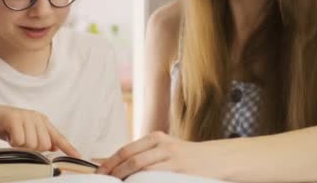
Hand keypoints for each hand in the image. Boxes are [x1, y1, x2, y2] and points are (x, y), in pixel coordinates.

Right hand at [0, 105, 80, 157]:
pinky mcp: (14, 118)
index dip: (68, 147)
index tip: (78, 155)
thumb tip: (54, 147)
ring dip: (20, 146)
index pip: (57, 136)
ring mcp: (25, 115)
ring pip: (31, 144)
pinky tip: (8, 135)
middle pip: (44, 145)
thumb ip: (40, 138)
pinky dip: (12, 142)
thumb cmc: (6, 127)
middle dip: (31, 149)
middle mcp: (36, 116)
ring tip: (13, 137)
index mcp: (41, 120)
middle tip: (20, 141)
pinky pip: (19, 141)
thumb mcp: (25, 132)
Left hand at [96, 131, 224, 178]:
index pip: (125, 150)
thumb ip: (146, 154)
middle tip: (105, 182)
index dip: (110, 162)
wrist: (217, 158)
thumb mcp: (165, 148)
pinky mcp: (182, 172)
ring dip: (128, 179)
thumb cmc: (186, 156)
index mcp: (155, 138)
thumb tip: (119, 167)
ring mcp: (174, 159)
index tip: (99, 172)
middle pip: (132, 160)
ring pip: (144, 169)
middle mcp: (163, 145)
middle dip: (115, 172)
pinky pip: (159, 179)